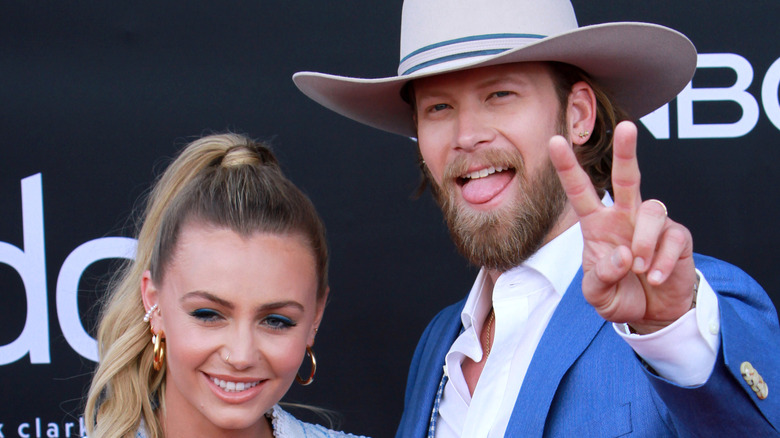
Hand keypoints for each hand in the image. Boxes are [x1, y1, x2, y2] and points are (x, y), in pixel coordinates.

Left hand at [549, 121, 696, 333]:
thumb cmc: (620, 295)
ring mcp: (653, 225)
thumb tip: (622, 255)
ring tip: (640, 269)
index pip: (580, 191)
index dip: (567, 168)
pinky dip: (662, 262)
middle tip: (626, 127)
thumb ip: (601, 277)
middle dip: (626, 152)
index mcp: (597, 225)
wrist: (654, 314)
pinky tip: (655, 278)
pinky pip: (672, 238)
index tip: (554, 142)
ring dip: (644, 242)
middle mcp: (625, 217)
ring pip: (653, 209)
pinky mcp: (677, 237)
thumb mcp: (598, 295)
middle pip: (627, 177)